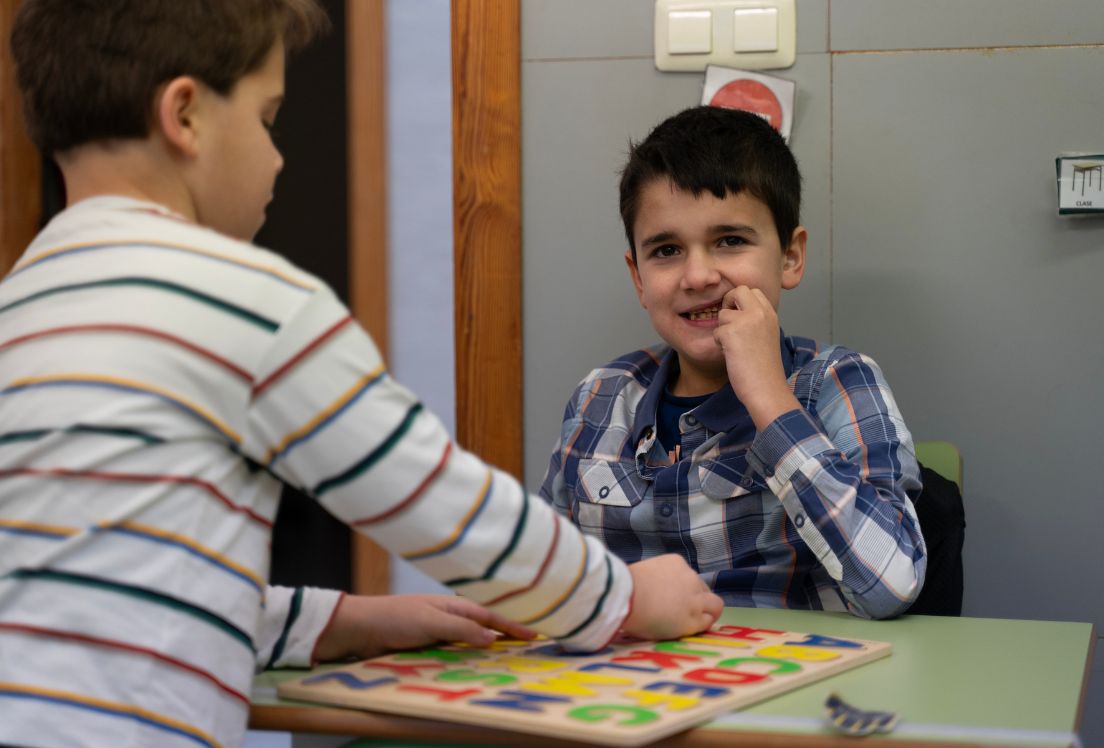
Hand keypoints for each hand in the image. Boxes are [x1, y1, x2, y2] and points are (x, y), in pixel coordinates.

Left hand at [314, 594, 535, 660]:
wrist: (360, 627)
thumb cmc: (395, 619)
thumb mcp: (432, 622)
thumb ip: (462, 629)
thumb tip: (493, 638)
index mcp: (454, 606)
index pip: (491, 618)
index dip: (514, 626)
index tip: (536, 634)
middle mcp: (450, 616)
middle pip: (486, 625)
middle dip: (508, 632)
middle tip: (531, 642)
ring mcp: (439, 629)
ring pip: (472, 637)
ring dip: (491, 643)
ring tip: (511, 652)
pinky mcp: (428, 642)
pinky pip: (456, 647)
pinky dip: (471, 650)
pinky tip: (477, 658)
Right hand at [621, 555, 723, 640]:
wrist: (626, 598)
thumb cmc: (625, 586)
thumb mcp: (645, 572)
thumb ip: (657, 579)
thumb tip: (654, 589)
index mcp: (677, 563)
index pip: (690, 577)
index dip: (685, 590)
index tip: (675, 598)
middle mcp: (690, 578)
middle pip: (704, 590)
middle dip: (697, 600)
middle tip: (683, 611)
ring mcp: (694, 600)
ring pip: (715, 606)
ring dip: (707, 613)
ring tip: (693, 622)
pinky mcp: (693, 620)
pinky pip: (707, 623)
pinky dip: (700, 626)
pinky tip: (688, 629)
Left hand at [713, 285, 800, 430]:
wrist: (767, 389)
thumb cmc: (765, 369)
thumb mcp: (767, 336)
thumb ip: (756, 321)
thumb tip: (735, 312)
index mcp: (771, 314)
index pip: (753, 291)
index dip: (741, 300)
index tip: (738, 316)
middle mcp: (761, 313)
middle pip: (738, 291)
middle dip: (728, 303)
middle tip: (729, 323)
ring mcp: (747, 321)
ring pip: (723, 314)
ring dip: (723, 330)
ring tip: (734, 348)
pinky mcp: (732, 332)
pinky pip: (716, 331)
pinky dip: (720, 344)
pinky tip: (732, 356)